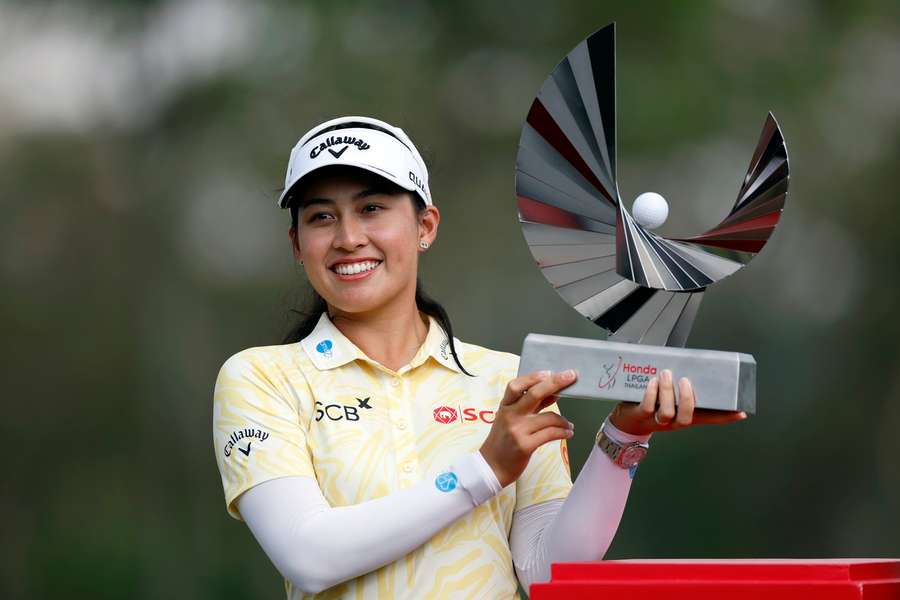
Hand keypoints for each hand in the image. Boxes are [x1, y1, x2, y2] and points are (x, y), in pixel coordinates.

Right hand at [480, 370, 575, 486]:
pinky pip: (551, 434)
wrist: (491, 467)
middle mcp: (510, 415)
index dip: (533, 377)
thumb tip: (554, 392)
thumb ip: (530, 406)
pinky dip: (563, 432)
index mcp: (505, 406)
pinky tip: (568, 433)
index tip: (550, 372)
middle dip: (555, 383)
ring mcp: (517, 430)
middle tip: (571, 376)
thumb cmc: (503, 441)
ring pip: (549, 417)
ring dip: (564, 420)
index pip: (516, 385)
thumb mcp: (510, 419)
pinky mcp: (525, 445)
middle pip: (534, 394)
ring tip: (569, 425)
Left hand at [608, 369, 746, 435]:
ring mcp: (657, 420)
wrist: (627, 420)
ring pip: (668, 412)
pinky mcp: (641, 415)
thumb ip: (680, 386)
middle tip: (684, 380)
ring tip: (665, 375)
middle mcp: (674, 421)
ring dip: (667, 392)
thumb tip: (691, 366)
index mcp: (685, 415)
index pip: (709, 418)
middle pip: (687, 417)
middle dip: (687, 398)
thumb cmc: (652, 404)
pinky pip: (648, 407)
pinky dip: (651, 393)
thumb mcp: (669, 396)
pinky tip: (652, 382)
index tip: (740, 411)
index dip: (724, 416)